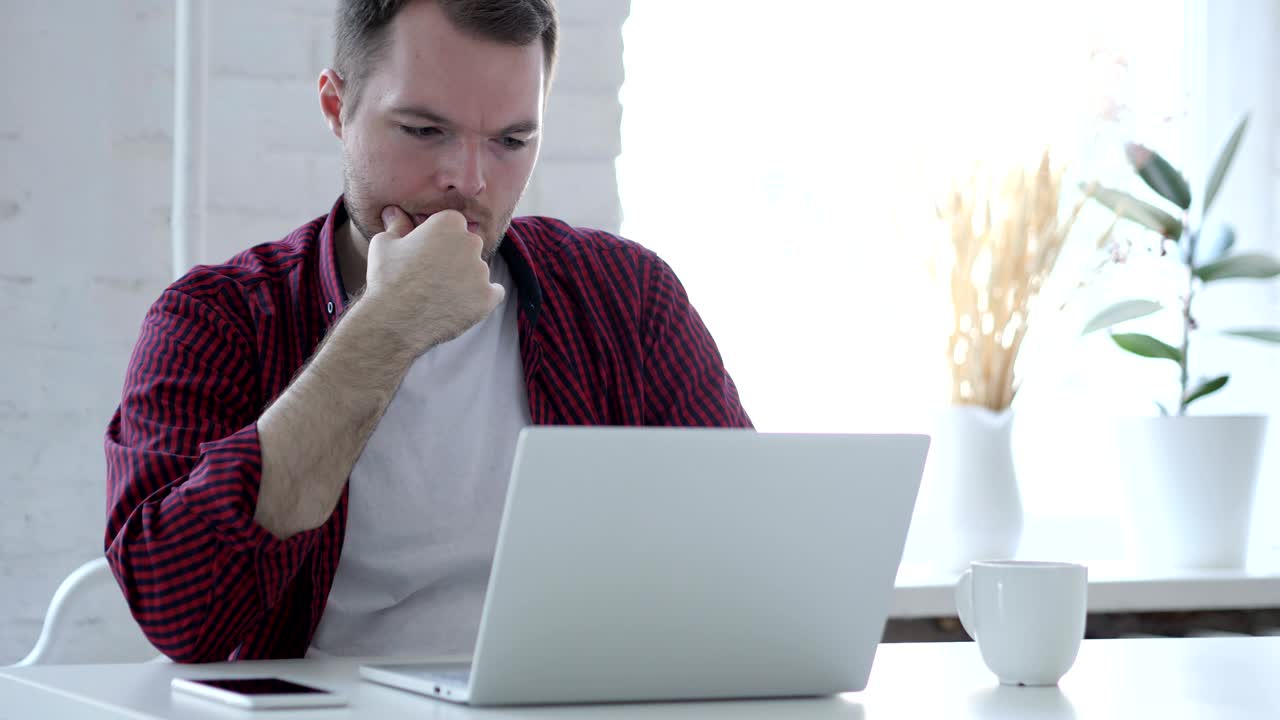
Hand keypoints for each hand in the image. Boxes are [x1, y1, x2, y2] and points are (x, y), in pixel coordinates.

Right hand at [362, 206, 504, 354]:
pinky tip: (462, 304)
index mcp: (449, 222)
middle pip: (468, 246)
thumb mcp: (384, 243)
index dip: (439, 239)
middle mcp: (471, 242)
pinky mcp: (488, 297)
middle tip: (433, 275)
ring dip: (465, 280)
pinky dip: (481, 299)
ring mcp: (482, 271)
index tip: (426, 253)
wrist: (394, 320)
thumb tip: (394, 212)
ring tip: (439, 295)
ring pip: (478, 271)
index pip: (453, 224)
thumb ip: (397, 225)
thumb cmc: (386, 279)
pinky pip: (493, 293)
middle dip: (455, 257)